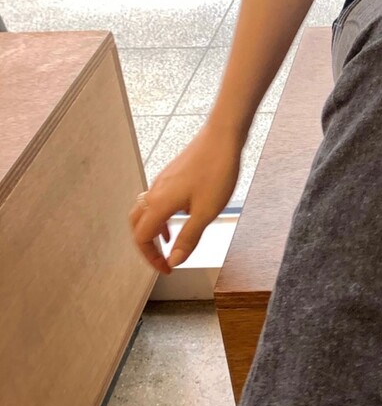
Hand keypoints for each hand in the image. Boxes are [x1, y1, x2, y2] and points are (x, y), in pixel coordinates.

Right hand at [128, 124, 242, 274]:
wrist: (222, 136)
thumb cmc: (217, 171)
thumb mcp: (206, 212)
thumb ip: (188, 238)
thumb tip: (174, 261)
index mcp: (159, 204)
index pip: (141, 238)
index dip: (151, 257)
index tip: (167, 269)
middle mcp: (154, 192)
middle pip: (136, 224)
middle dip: (146, 245)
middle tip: (162, 258)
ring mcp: (161, 181)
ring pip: (144, 210)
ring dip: (152, 229)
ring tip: (170, 241)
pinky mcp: (171, 174)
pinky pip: (156, 199)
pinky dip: (161, 214)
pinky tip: (180, 215)